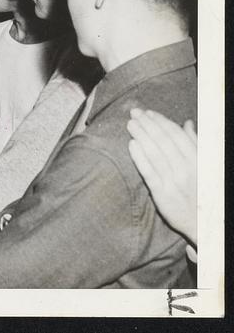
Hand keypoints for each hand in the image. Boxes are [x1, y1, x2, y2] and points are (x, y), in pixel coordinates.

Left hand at [127, 108, 196, 244]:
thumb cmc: (203, 189)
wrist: (205, 223)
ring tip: (130, 124)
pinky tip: (131, 144)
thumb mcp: (206, 165)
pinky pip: (148, 172)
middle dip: (147, 124)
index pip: (176, 135)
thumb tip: (187, 123)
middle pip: (163, 141)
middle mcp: (187, 169)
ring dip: (141, 136)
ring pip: (154, 153)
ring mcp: (173, 181)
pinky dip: (139, 157)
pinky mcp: (161, 194)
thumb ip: (195, 143)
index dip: (161, 122)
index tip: (149, 113)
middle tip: (134, 113)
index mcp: (198, 160)